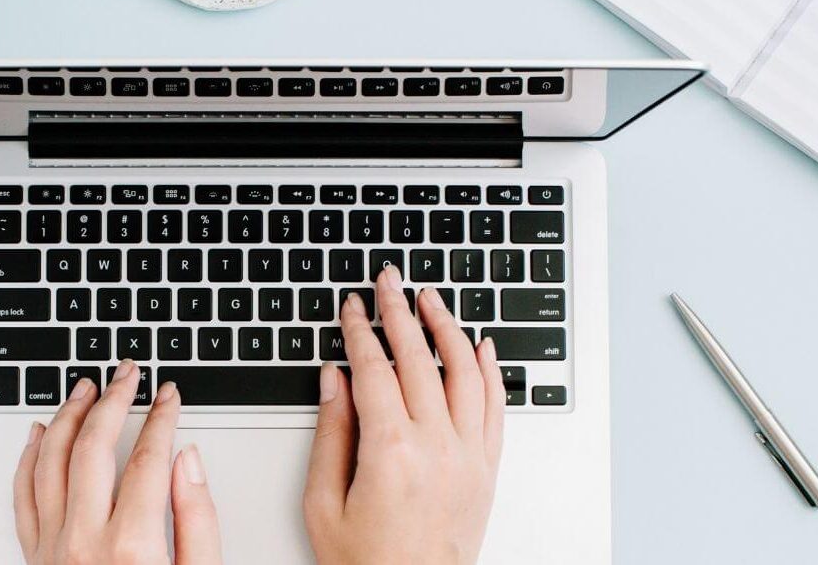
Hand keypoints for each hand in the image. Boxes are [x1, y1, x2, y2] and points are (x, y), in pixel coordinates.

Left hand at [14, 360, 222, 564]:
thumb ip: (198, 520)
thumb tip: (187, 462)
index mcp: (131, 546)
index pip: (147, 459)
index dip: (161, 419)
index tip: (167, 397)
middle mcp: (84, 542)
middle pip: (93, 449)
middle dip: (112, 400)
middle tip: (126, 374)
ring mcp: (53, 549)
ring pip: (50, 463)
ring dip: (68, 417)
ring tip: (85, 389)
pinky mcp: (35, 558)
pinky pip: (22, 497)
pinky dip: (30, 458)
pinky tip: (41, 433)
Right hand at [303, 266, 504, 564]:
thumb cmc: (366, 564)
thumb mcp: (323, 502)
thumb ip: (331, 433)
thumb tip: (335, 380)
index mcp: (390, 453)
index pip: (374, 369)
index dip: (359, 330)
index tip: (351, 306)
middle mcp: (436, 448)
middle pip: (418, 360)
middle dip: (400, 312)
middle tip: (389, 281)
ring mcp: (468, 457)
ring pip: (464, 372)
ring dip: (447, 328)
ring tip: (431, 300)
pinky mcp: (487, 470)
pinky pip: (494, 406)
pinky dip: (489, 369)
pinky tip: (479, 346)